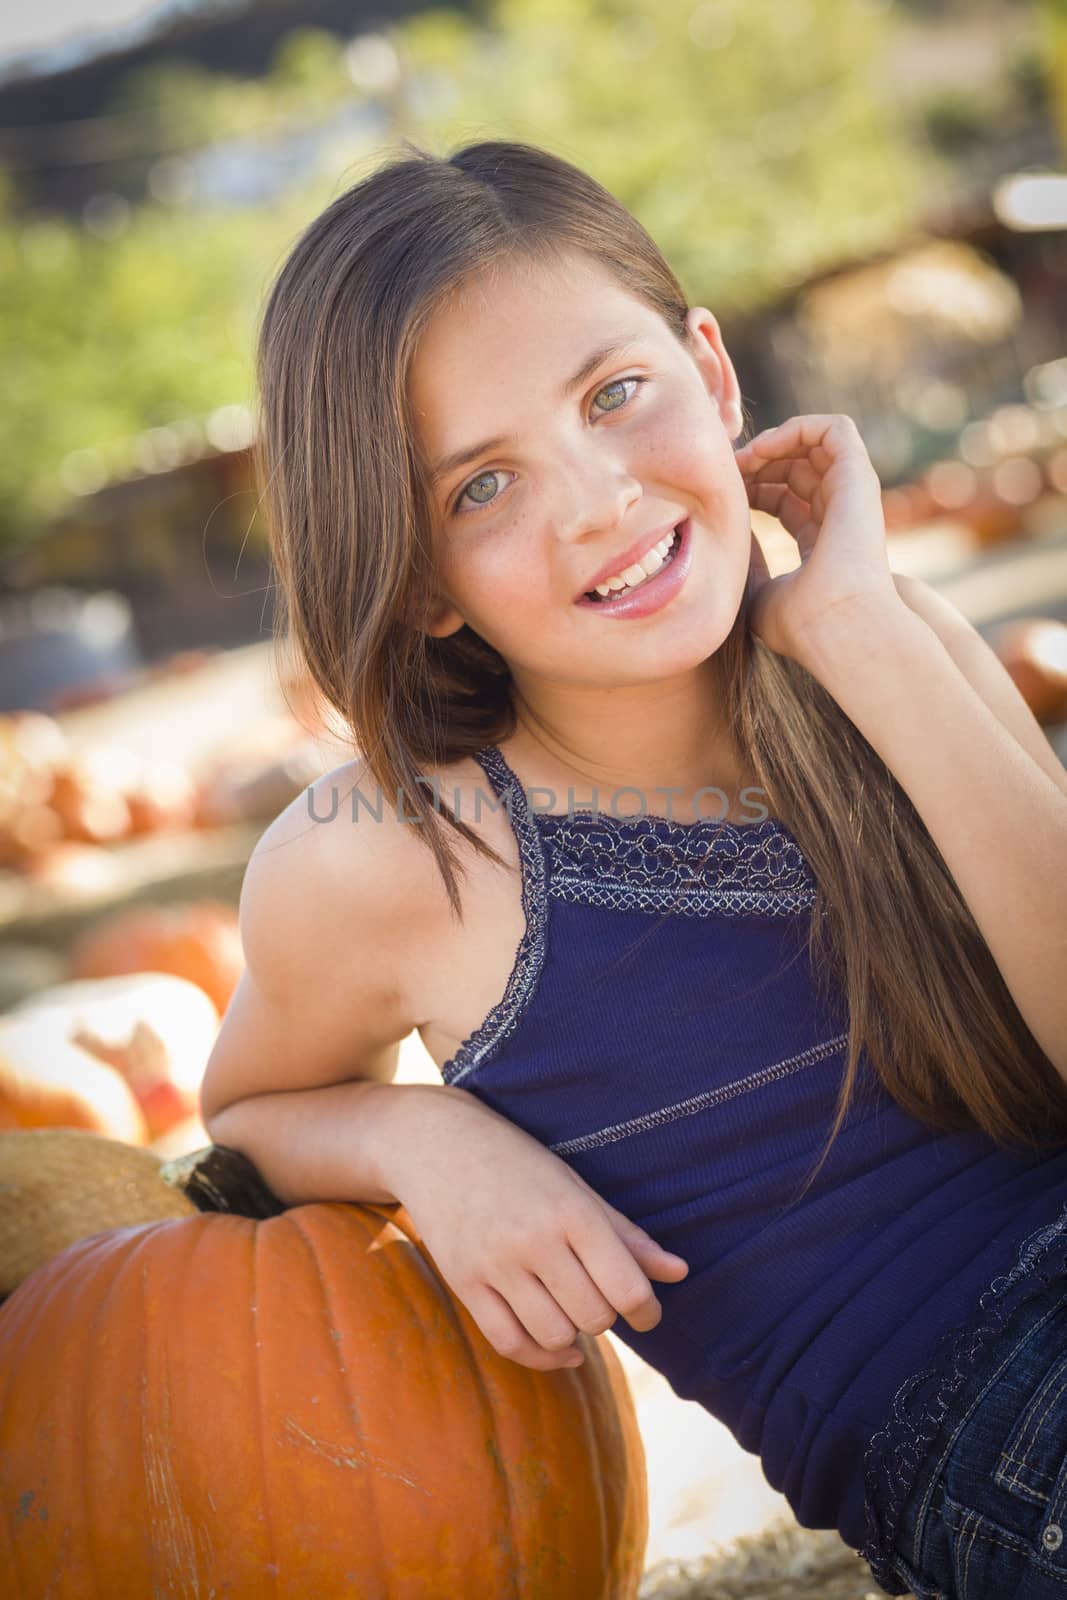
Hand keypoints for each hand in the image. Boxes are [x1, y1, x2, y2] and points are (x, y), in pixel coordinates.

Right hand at [388, 1089, 689, 1371]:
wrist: (439, 1145)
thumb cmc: (521, 1165)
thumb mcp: (578, 1189)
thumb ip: (627, 1236)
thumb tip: (681, 1273)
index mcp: (572, 1211)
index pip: (627, 1287)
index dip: (647, 1311)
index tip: (646, 1312)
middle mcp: (534, 1240)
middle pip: (594, 1316)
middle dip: (607, 1317)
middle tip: (603, 1299)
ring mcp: (494, 1264)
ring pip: (554, 1335)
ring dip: (575, 1335)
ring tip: (575, 1310)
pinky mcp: (464, 1283)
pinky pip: (509, 1343)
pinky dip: (542, 1356)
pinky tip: (560, 1346)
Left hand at [734, 414, 899, 665]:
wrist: (835, 625)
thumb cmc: (799, 622)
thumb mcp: (758, 593)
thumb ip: (747, 566)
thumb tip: (729, 542)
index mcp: (820, 542)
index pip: (784, 500)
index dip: (751, 488)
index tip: (721, 495)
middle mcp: (839, 515)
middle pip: (796, 469)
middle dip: (758, 462)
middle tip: (727, 472)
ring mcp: (852, 495)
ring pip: (815, 444)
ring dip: (774, 442)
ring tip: (743, 458)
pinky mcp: (858, 476)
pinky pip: (835, 429)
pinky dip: (797, 428)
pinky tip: (762, 450)